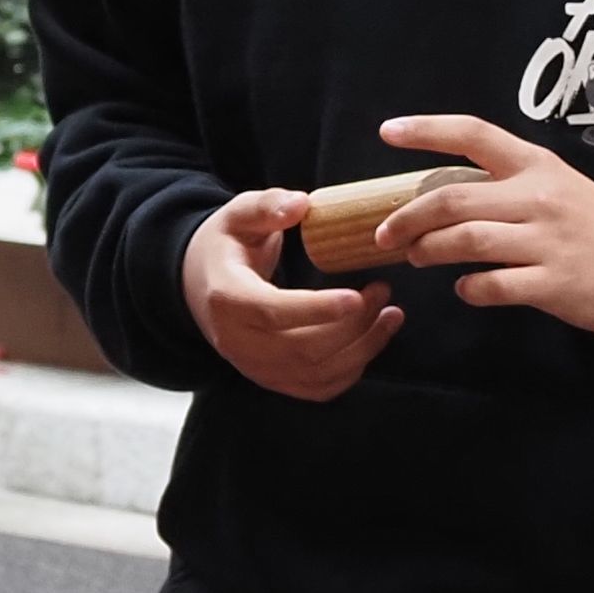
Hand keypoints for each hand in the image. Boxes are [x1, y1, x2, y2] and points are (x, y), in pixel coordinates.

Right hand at [183, 188, 400, 401]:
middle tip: (383, 292)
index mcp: (227, 297)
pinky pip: (318, 388)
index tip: (356, 297)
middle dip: (352, 326)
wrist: (202, 284)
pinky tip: (373, 340)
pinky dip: (352, 370)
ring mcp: (255, 367)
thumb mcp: (240, 214)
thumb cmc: (227, 245)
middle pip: (302, 348)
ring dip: (362, 348)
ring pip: (316, 373)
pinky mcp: (273, 379)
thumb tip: (301, 204)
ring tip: (391, 315)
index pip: (273, 312)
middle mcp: (237, 341)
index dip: (317, 310)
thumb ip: (268, 206)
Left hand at [374, 113, 593, 335]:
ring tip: (416, 257)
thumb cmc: (592, 225)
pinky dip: (469, 289)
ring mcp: (547, 241)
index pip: (475, 134)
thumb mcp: (555, 186)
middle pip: (454, 198)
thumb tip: (440, 197)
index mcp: (536, 165)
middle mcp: (539, 197)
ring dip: (430, 250)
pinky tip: (465, 289)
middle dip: (409, 217)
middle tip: (386, 234)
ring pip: (468, 240)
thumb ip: (506, 184)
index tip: (388, 132)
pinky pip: (494, 286)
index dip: (427, 130)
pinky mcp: (553, 282)